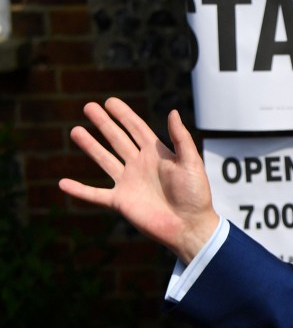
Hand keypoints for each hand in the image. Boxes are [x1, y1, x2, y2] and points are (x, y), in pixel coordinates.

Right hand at [59, 98, 219, 263]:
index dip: (124, 115)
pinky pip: (95, 194)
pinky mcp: (121, 202)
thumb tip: (173, 112)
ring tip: (75, 131)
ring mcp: (129, 183)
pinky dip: (80, 190)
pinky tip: (63, 182)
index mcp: (157, 154)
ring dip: (90, 146)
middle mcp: (140, 165)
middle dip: (104, 123)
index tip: (110, 102)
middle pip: (118, 139)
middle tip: (88, 107)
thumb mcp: (191, 162)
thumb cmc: (195, 194)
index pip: (137, 129)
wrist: (190, 225)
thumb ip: (181, 138)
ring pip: (104, 160)